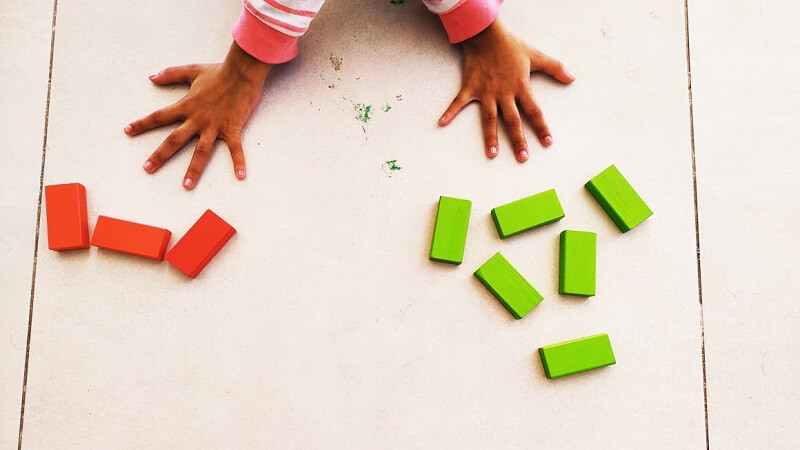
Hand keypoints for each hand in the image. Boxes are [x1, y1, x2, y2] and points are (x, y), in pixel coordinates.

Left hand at [125, 42, 270, 188]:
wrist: (242, 72)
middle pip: (174, 140)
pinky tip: (240, 175)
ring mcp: (215, 126)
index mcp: (187, 106)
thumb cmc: (219, 71)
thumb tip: (152, 77)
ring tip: (186, 185)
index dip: (142, 124)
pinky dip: (238, 162)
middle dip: (159, 155)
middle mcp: (198, 119)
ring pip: (201, 151)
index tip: (127, 131)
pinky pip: (235, 148)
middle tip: (147, 169)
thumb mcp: (192, 70)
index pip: (159, 116)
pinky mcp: (232, 128)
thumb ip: (171, 74)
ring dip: (193, 169)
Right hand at [438, 20, 574, 161]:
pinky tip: (442, 123)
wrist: (487, 34)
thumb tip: (571, 78)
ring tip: (492, 154)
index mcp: (520, 86)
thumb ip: (555, 68)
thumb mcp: (536, 56)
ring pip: (489, 119)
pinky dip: (450, 112)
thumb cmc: (510, 46)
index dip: (542, 127)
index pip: (534, 111)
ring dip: (490, 137)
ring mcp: (486, 92)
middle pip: (512, 121)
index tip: (547, 142)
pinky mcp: (470, 87)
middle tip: (522, 158)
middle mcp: (504, 93)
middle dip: (518, 140)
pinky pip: (459, 102)